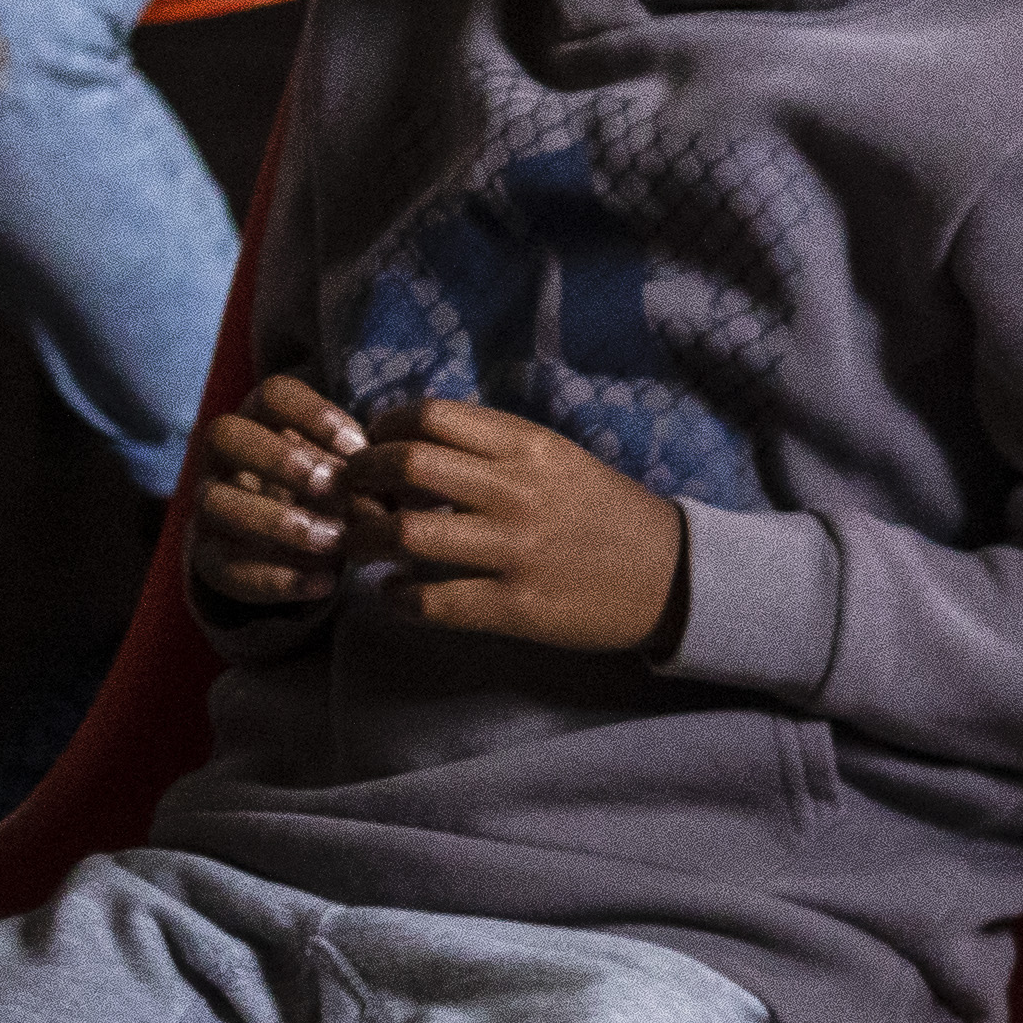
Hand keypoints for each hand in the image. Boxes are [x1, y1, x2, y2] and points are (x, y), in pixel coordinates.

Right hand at [185, 372, 370, 609]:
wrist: (292, 544)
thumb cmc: (332, 491)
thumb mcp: (353, 476)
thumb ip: (367, 476)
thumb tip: (388, 498)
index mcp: (264, 420)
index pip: (273, 394)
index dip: (314, 412)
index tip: (359, 446)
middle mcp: (225, 456)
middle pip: (223, 433)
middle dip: (279, 458)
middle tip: (331, 485)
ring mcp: (208, 502)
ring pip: (215, 502)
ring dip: (278, 521)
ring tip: (334, 540)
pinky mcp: (207, 554)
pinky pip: (223, 566)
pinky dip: (276, 579)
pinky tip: (326, 584)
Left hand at [339, 399, 689, 651]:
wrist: (672, 576)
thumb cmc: (608, 514)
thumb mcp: (561, 461)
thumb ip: (496, 450)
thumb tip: (415, 445)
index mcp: (531, 447)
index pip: (433, 416)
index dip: (385, 427)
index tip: (372, 445)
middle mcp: (518, 492)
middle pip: (406, 465)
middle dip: (359, 477)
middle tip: (349, 493)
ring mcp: (515, 551)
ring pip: (405, 533)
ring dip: (363, 539)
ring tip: (358, 545)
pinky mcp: (515, 606)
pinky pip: (431, 600)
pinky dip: (396, 597)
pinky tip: (394, 593)